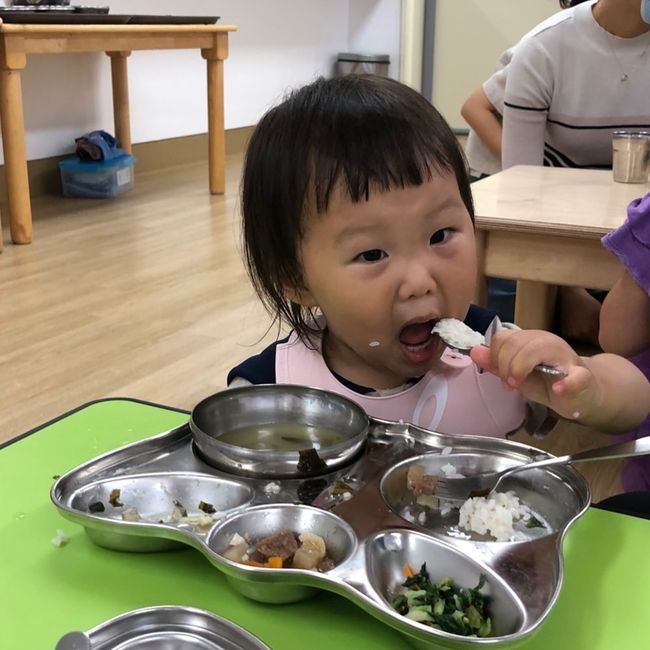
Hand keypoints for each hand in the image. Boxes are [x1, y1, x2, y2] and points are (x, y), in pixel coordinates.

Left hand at [469, 329, 599, 420]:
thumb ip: (496, 364)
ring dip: (521, 369)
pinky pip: (576, 376)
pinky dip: (566, 383)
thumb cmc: (547, 381)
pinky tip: (557, 389)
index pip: (503, 338)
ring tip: (520, 386)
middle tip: (509, 385)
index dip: (495, 357)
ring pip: (538, 349)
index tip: (500, 376)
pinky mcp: (583, 376)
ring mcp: (566, 357)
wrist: (580, 394)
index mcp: (529, 340)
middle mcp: (547, 341)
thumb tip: (474, 351)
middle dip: (505, 365)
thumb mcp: (516, 374)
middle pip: (516, 341)